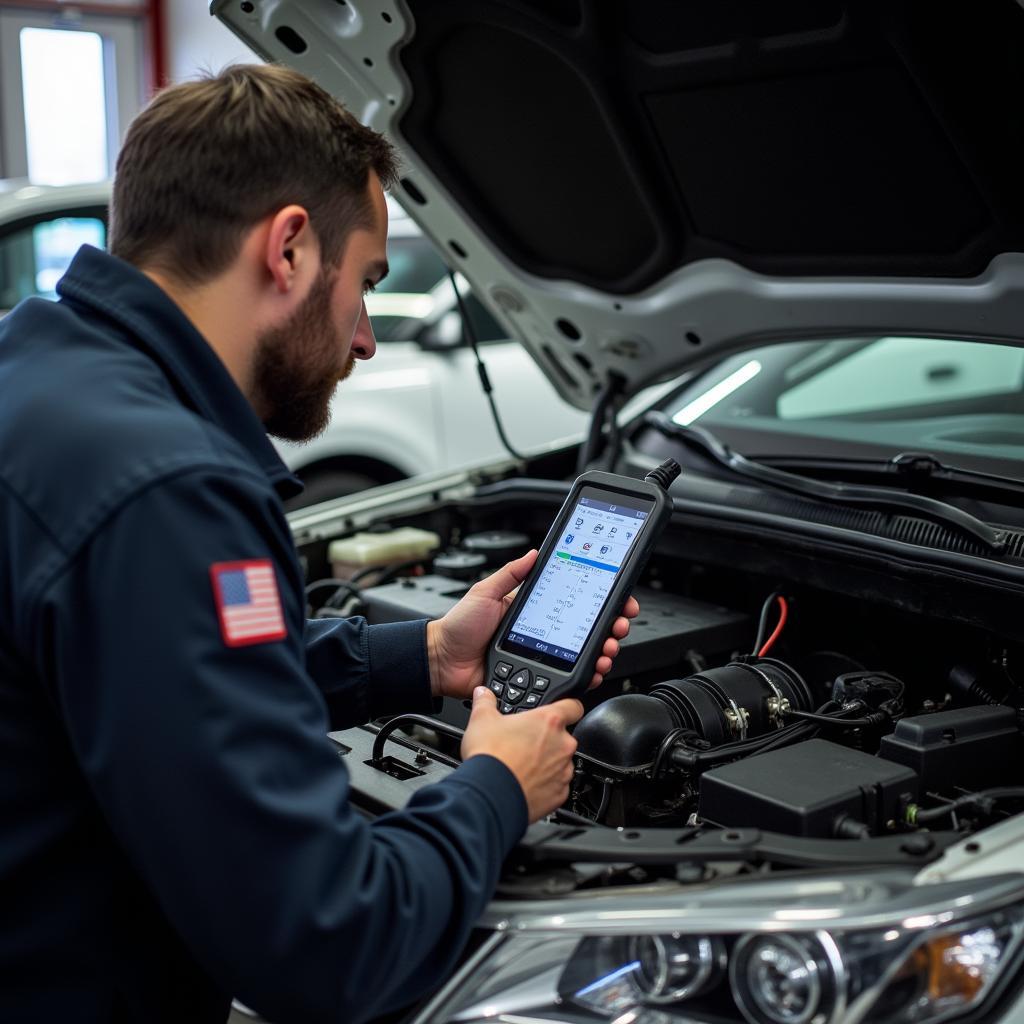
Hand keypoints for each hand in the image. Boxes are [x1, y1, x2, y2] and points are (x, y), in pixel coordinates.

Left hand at [426, 550, 639, 700]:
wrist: (442, 661)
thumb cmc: (459, 627)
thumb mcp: (485, 592)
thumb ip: (510, 574)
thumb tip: (533, 554)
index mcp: (533, 610)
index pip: (575, 603)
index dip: (601, 602)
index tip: (618, 601)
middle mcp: (544, 632)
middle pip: (587, 630)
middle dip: (611, 628)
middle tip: (618, 626)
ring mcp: (542, 656)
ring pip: (583, 656)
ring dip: (603, 651)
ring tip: (607, 649)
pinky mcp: (538, 677)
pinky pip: (568, 679)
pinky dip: (586, 676)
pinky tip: (594, 670)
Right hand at [461, 686, 582, 821]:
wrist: (490, 794)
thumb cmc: (490, 756)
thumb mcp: (482, 720)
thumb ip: (486, 702)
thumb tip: (483, 693)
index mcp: (549, 721)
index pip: (573, 706)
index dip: (567, 706)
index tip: (560, 710)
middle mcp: (563, 745)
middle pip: (564, 736)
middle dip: (548, 739)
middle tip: (525, 743)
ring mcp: (564, 771)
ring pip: (561, 762)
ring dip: (547, 762)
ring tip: (523, 765)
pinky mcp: (560, 793)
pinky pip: (557, 785)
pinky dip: (546, 784)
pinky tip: (526, 782)